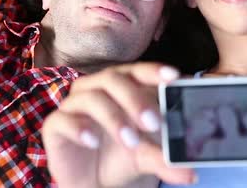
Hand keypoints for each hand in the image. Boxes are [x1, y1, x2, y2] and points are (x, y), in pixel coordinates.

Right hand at [42, 62, 196, 187]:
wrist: (96, 182)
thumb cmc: (124, 156)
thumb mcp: (149, 156)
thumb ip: (167, 159)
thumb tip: (191, 174)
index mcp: (124, 85)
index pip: (139, 70)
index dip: (154, 70)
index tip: (174, 76)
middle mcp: (98, 88)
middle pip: (114, 78)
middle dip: (136, 99)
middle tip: (154, 122)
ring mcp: (75, 105)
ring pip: (92, 97)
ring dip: (114, 118)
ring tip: (131, 142)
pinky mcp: (55, 125)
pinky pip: (63, 119)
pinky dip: (80, 129)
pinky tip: (93, 142)